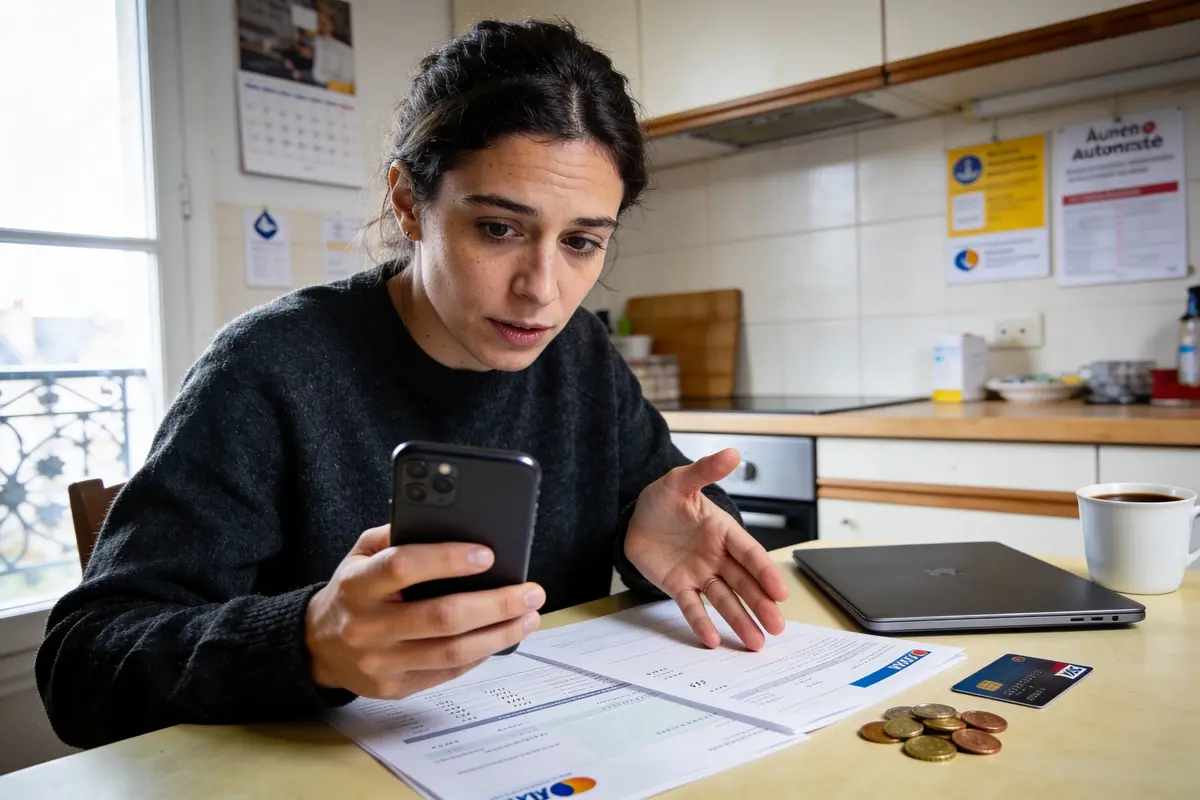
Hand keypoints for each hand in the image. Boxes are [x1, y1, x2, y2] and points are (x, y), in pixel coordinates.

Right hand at [305, 525, 544, 697]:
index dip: (447, 559)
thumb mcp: (362, 552)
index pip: (402, 567)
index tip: (488, 554)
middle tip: (531, 591)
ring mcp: (380, 663)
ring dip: (500, 634)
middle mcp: (366, 626)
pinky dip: (482, 653)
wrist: (317, 646)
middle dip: (496, 603)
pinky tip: (503, 635)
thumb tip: (454, 524)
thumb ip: (399, 534)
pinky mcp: (394, 688)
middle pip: (441, 617)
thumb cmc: (353, 590)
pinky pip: (448, 671)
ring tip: (529, 616)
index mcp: (356, 585)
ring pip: (452, 651)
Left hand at [625, 449, 788, 650]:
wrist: (635, 517)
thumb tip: (732, 453)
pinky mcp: (679, 586)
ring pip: (724, 599)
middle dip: (761, 604)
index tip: (781, 592)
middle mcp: (717, 556)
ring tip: (756, 643)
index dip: (765, 573)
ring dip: (740, 620)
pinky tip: (713, 640)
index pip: (750, 554)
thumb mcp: (680, 480)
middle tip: (778, 626)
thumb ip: (705, 470)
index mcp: (723, 531)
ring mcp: (699, 573)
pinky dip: (701, 623)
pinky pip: (692, 606)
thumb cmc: (664, 499)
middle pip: (744, 583)